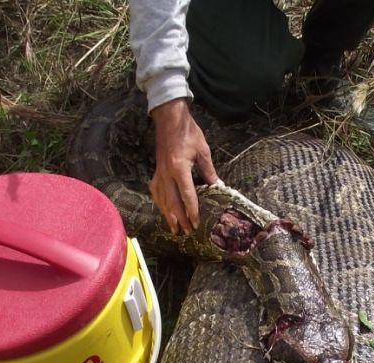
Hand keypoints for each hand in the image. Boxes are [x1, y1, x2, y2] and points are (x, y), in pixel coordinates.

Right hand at [149, 98, 218, 233]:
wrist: (169, 119)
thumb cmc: (188, 132)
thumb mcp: (203, 151)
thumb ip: (209, 171)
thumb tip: (218, 187)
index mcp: (179, 168)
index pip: (186, 194)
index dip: (192, 210)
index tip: (196, 222)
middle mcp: (166, 173)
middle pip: (172, 202)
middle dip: (180, 218)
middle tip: (187, 231)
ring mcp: (159, 173)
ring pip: (162, 199)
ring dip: (168, 215)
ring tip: (174, 228)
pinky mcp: (156, 171)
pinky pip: (156, 191)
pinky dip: (160, 203)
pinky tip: (163, 209)